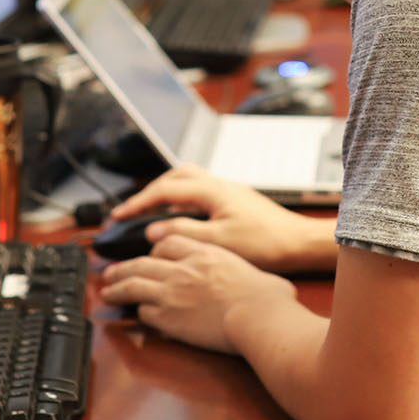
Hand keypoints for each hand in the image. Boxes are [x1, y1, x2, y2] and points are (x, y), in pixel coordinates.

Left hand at [98, 234, 298, 353]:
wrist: (258, 316)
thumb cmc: (265, 296)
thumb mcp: (254, 269)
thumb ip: (242, 270)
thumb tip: (262, 281)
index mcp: (204, 252)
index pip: (167, 244)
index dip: (155, 250)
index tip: (151, 256)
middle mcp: (183, 269)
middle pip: (142, 262)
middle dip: (123, 266)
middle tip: (111, 270)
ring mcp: (172, 292)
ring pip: (133, 285)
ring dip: (117, 287)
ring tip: (107, 290)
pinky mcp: (169, 317)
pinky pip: (145, 313)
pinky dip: (139, 313)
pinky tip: (136, 315)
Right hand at [109, 164, 336, 272]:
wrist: (299, 243)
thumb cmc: (267, 243)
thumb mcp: (219, 242)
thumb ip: (183, 232)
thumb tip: (153, 229)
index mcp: (213, 191)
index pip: (165, 189)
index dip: (138, 202)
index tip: (118, 215)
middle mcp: (219, 185)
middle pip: (175, 176)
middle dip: (149, 191)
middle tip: (131, 210)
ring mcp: (228, 192)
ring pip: (188, 181)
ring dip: (166, 193)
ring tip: (150, 212)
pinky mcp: (234, 201)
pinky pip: (199, 192)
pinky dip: (181, 201)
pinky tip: (179, 218)